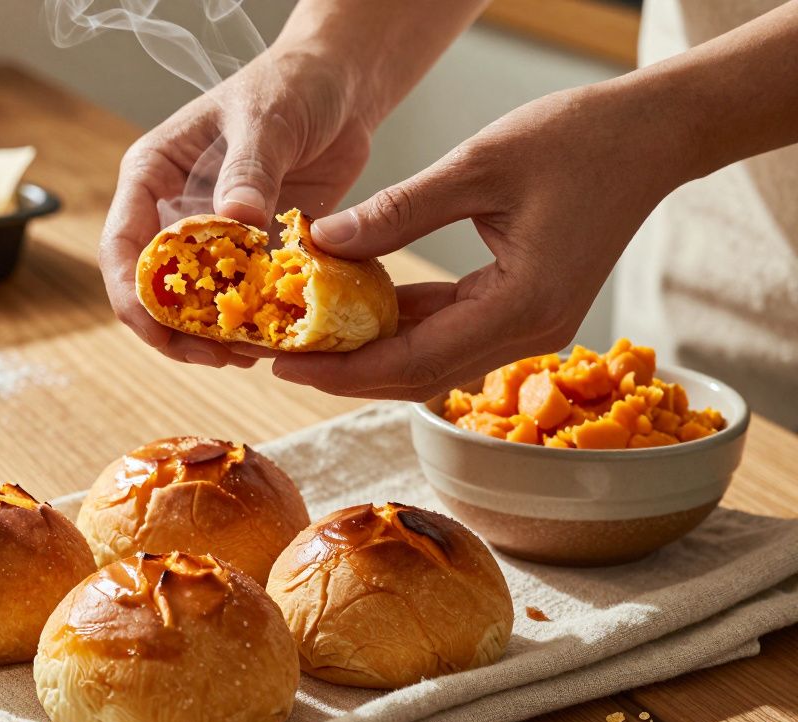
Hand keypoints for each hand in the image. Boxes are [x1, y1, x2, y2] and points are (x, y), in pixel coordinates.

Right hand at [98, 46, 373, 367]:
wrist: (341, 85)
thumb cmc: (293, 84)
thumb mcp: (268, 120)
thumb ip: (250, 169)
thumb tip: (235, 220)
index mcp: (153, 174)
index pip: (123, 245)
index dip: (134, 296)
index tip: (160, 330)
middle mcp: (173, 210)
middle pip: (154, 288)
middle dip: (177, 330)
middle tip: (218, 358)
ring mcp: (212, 234)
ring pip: (197, 301)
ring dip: (217, 335)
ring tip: (251, 355)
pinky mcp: (252, 249)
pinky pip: (244, 296)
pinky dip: (255, 321)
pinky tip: (277, 337)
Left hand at [273, 84, 687, 398]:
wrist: (653, 134)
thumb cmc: (577, 139)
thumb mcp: (475, 167)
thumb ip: (397, 212)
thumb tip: (323, 243)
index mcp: (522, 307)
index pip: (415, 361)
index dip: (344, 370)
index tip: (286, 366)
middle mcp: (530, 332)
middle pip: (419, 375)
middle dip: (347, 373)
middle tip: (282, 361)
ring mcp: (531, 325)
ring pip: (433, 359)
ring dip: (371, 353)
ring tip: (308, 340)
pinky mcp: (525, 307)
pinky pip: (452, 330)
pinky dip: (404, 325)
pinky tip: (358, 308)